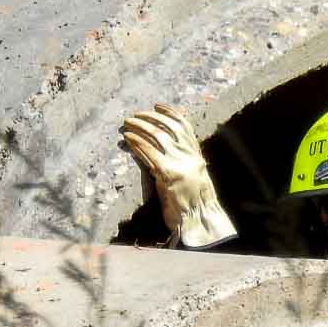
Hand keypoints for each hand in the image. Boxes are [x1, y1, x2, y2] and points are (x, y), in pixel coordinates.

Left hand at [120, 103, 237, 248]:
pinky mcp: (169, 174)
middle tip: (135, 115)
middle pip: (169, 127)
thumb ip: (182, 163)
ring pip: (158, 136)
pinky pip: (150, 153)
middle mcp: (190, 156)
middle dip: (150, 118)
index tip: (157, 106)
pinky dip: (137, 143)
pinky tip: (127, 138)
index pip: (184, 126)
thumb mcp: (191, 178)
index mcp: (196, 155)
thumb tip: (164, 152)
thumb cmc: (193, 204)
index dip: (170, 113)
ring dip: (140, 126)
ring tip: (127, 123)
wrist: (200, 221)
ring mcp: (181, 164)